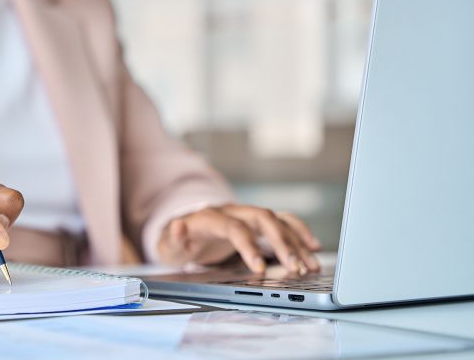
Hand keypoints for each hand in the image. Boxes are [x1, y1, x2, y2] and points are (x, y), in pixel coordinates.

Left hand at [157, 204, 321, 274]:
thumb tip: (178, 226)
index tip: (259, 268)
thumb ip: (173, 237)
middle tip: (294, 267)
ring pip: (277, 220)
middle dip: (281, 241)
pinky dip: (299, 231)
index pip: (233, 227)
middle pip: (262, 218)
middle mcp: (233, 211)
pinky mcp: (256, 221)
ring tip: (309, 265)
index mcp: (210, 217)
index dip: (247, 245)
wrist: (184, 231)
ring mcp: (246, 214)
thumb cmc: (178, 241)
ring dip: (295, 241)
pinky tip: (312, 247)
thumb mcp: (169, 244)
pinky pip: (282, 221)